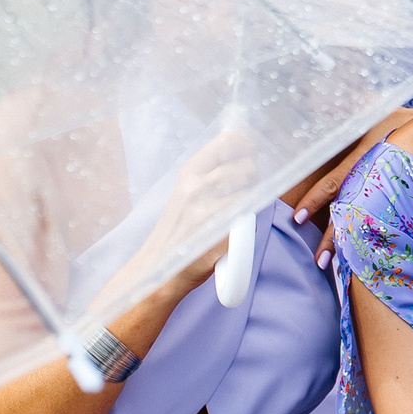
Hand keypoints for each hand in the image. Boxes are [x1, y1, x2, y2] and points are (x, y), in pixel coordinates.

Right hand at [115, 122, 258, 300]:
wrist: (156, 271)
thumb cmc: (178, 233)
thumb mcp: (188, 194)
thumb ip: (212, 176)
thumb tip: (248, 159)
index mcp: (190, 172)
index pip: (228, 142)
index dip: (248, 144)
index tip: (256, 150)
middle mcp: (196, 186)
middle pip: (245, 167)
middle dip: (255, 176)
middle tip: (251, 186)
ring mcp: (205, 209)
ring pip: (249, 191)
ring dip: (253, 199)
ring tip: (241, 209)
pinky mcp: (216, 232)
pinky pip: (247, 217)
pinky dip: (248, 223)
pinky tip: (238, 228)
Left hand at [289, 112, 412, 262]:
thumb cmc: (407, 119)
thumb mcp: (379, 108)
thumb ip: (354, 104)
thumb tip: (317, 94)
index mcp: (368, 154)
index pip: (337, 180)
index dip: (316, 199)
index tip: (298, 217)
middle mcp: (379, 175)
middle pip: (351, 210)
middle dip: (334, 237)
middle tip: (318, 260)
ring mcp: (396, 189)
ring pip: (369, 221)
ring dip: (354, 244)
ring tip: (339, 267)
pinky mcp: (411, 198)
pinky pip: (390, 221)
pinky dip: (379, 237)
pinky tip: (371, 256)